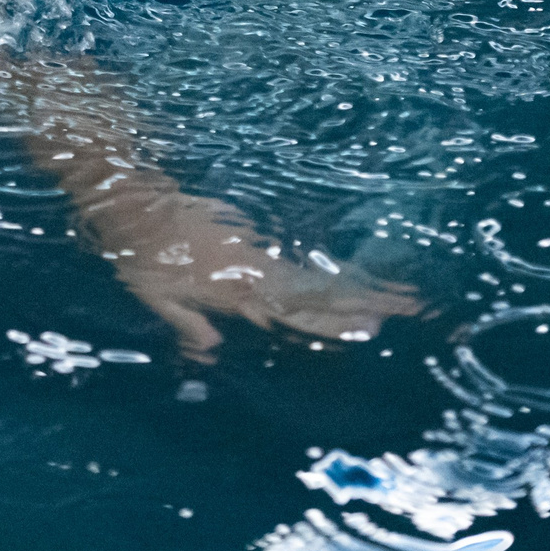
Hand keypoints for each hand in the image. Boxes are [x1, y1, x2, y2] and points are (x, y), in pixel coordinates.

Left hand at [87, 188, 422, 361]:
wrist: (137, 200)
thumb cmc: (139, 257)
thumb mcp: (153, 295)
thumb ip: (184, 321)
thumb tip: (210, 351)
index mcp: (236, 289)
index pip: (293, 312)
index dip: (332, 322)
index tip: (373, 326)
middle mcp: (255, 269)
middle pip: (319, 291)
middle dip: (365, 300)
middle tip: (412, 304)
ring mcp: (256, 249)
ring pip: (314, 274)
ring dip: (355, 285)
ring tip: (396, 292)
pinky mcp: (250, 234)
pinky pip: (293, 258)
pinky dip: (324, 270)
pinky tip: (347, 276)